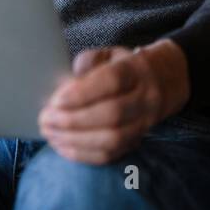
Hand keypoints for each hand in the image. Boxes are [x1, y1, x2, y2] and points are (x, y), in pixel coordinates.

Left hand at [37, 41, 189, 163]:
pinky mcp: (136, 142)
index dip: (82, 92)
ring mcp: (144, 123)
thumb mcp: (109, 54)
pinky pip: (110, 155)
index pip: (112, 81)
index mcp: (136, 70)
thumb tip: (64, 84)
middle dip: (72, 120)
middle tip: (45, 118)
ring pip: (112, 140)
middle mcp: (145, 98)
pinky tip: (61, 145)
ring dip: (74, 140)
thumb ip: (87, 63)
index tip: (56, 99)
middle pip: (111, 114)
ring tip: (49, 133)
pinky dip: (82, 154)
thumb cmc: (125, 66)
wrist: (164, 81)